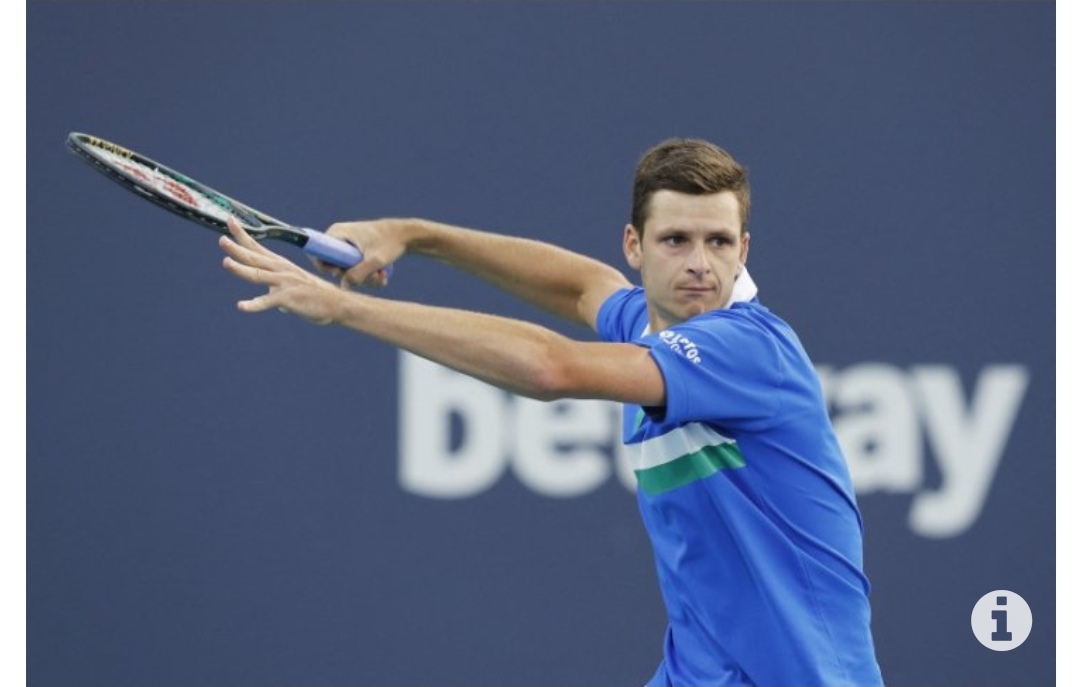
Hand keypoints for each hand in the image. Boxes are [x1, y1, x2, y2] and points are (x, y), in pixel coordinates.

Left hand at [220, 216, 345, 324]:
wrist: (337, 304)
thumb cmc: (316, 295)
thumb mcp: (294, 286)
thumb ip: (279, 289)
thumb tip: (273, 297)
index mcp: (280, 265)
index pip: (257, 246)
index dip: (242, 234)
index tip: (230, 221)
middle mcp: (281, 270)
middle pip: (254, 257)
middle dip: (237, 248)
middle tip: (222, 239)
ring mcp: (284, 283)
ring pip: (258, 275)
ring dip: (241, 269)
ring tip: (226, 262)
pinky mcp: (288, 299)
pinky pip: (268, 302)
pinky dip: (254, 305)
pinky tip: (241, 306)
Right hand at [314, 219, 410, 288]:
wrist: (407, 235)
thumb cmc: (391, 243)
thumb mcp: (375, 261)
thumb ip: (359, 274)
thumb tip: (343, 286)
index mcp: (337, 232)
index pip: (317, 253)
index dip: (325, 268)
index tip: (341, 273)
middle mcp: (338, 237)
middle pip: (332, 265)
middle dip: (351, 276)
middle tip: (371, 278)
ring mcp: (346, 244)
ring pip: (346, 269)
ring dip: (363, 278)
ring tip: (381, 277)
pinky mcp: (355, 250)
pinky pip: (354, 267)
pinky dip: (366, 274)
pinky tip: (382, 275)